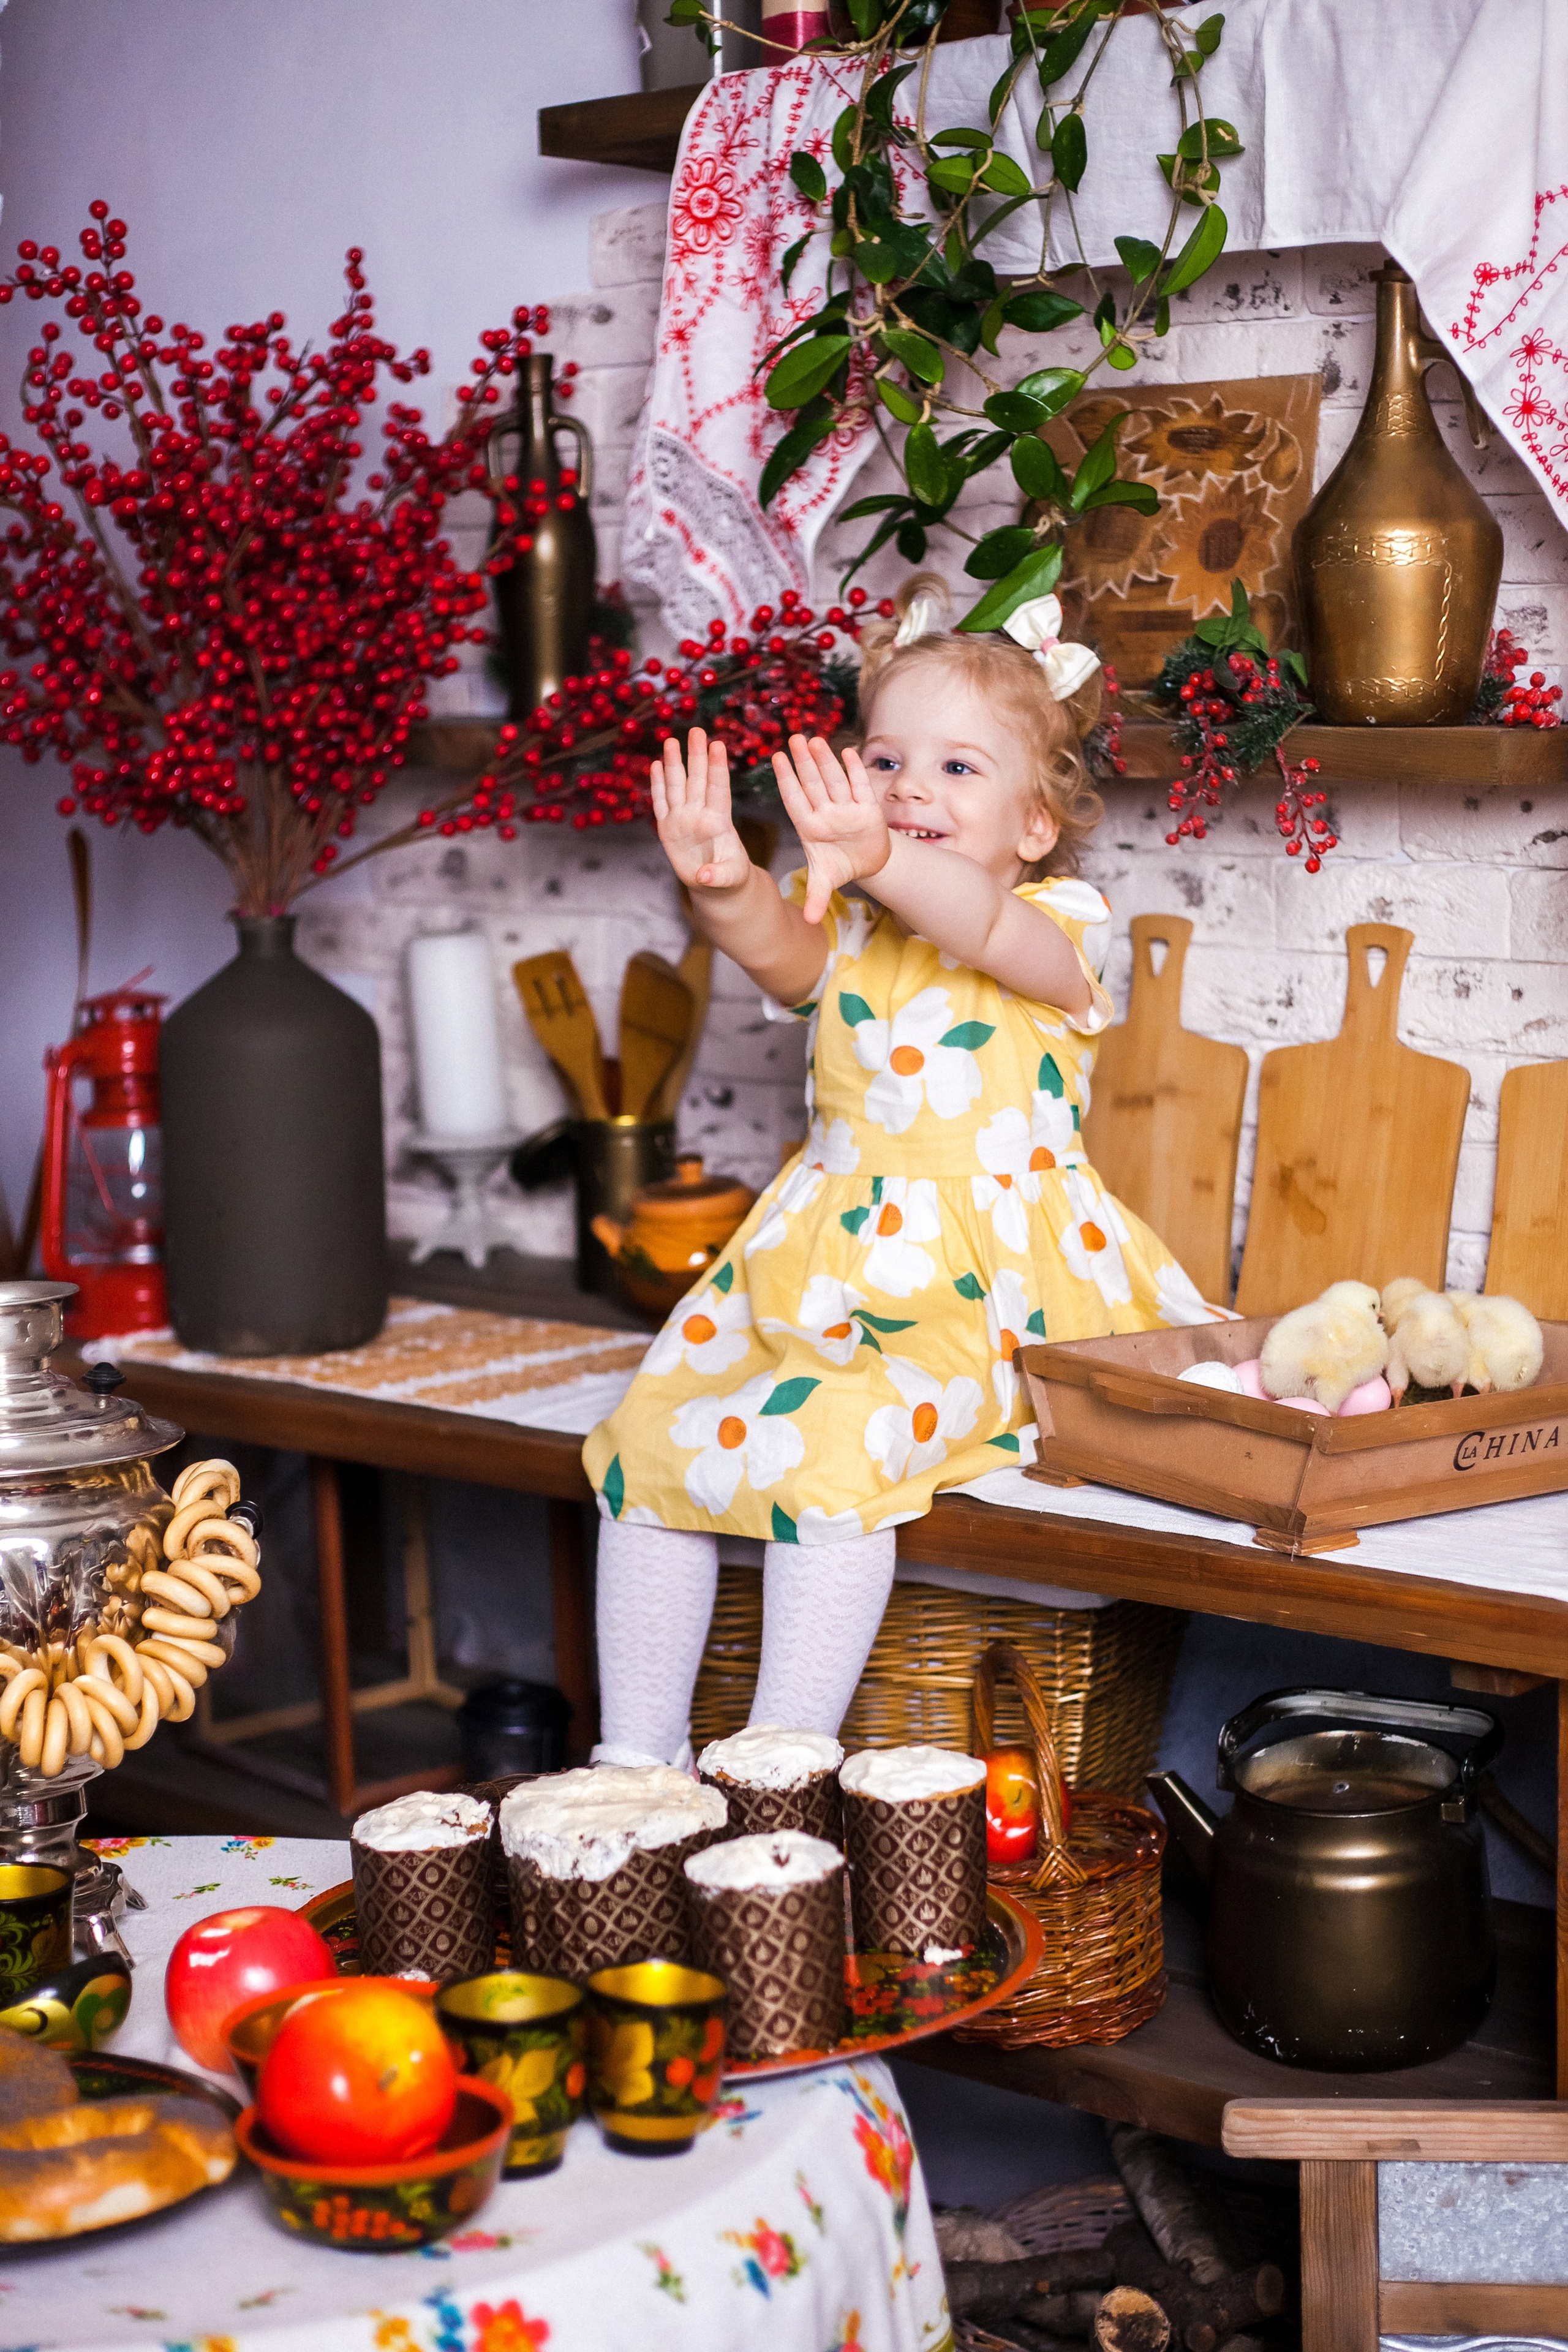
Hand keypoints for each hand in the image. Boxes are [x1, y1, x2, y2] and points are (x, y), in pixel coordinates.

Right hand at [650, 730, 751, 894]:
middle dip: (696, 755)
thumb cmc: (730, 878)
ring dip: (674, 764)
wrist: (717, 886)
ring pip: (677, 786)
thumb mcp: (730, 878)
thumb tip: (704, 877)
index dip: (717, 768)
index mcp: (719, 822)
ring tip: (671, 740)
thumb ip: (719, 876)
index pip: (718, 789)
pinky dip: (658, 785)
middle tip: (696, 730)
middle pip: (697, 780)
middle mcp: (700, 815)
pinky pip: (661, 803)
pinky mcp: (668, 828)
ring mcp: (683, 819)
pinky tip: (656, 765)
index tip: (717, 745)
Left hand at [772, 735, 889, 923]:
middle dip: (804, 762)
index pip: (795, 799)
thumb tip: (808, 922)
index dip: (787, 780)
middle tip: (794, 738)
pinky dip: (854, 770)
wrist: (867, 862)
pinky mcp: (867, 809)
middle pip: (813, 783)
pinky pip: (859, 786)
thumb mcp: (825, 881)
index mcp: (810, 826)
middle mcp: (826, 813)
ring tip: (815, 739)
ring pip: (834, 780)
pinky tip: (847, 752)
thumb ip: (816, 897)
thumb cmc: (840, 865)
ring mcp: (846, 808)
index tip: (776, 759)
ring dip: (826, 760)